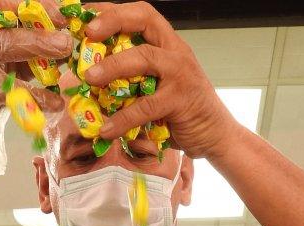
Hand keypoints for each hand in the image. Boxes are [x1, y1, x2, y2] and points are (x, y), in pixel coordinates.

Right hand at [0, 0, 74, 154]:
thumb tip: (63, 29)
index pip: (7, 2)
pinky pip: (16, 90)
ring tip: (65, 58)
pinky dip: (40, 97)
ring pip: (10, 51)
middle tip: (67, 40)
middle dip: (42, 34)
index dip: (37, 6)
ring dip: (42, 54)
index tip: (62, 14)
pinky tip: (56, 101)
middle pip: (10, 29)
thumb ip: (22, 33)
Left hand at [81, 2, 241, 158]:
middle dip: (113, 21)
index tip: (86, 15)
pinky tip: (107, 130)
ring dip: (113, 66)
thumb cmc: (182, 111)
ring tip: (89, 78)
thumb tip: (90, 76)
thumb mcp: (157, 86)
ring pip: (144, 58)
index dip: (113, 11)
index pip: (141, 14)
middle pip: (144, 21)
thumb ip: (134, 76)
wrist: (216, 135)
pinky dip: (123, 118)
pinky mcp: (180, 100)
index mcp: (168, 45)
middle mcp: (176, 52)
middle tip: (87, 34)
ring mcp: (181, 74)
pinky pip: (146, 106)